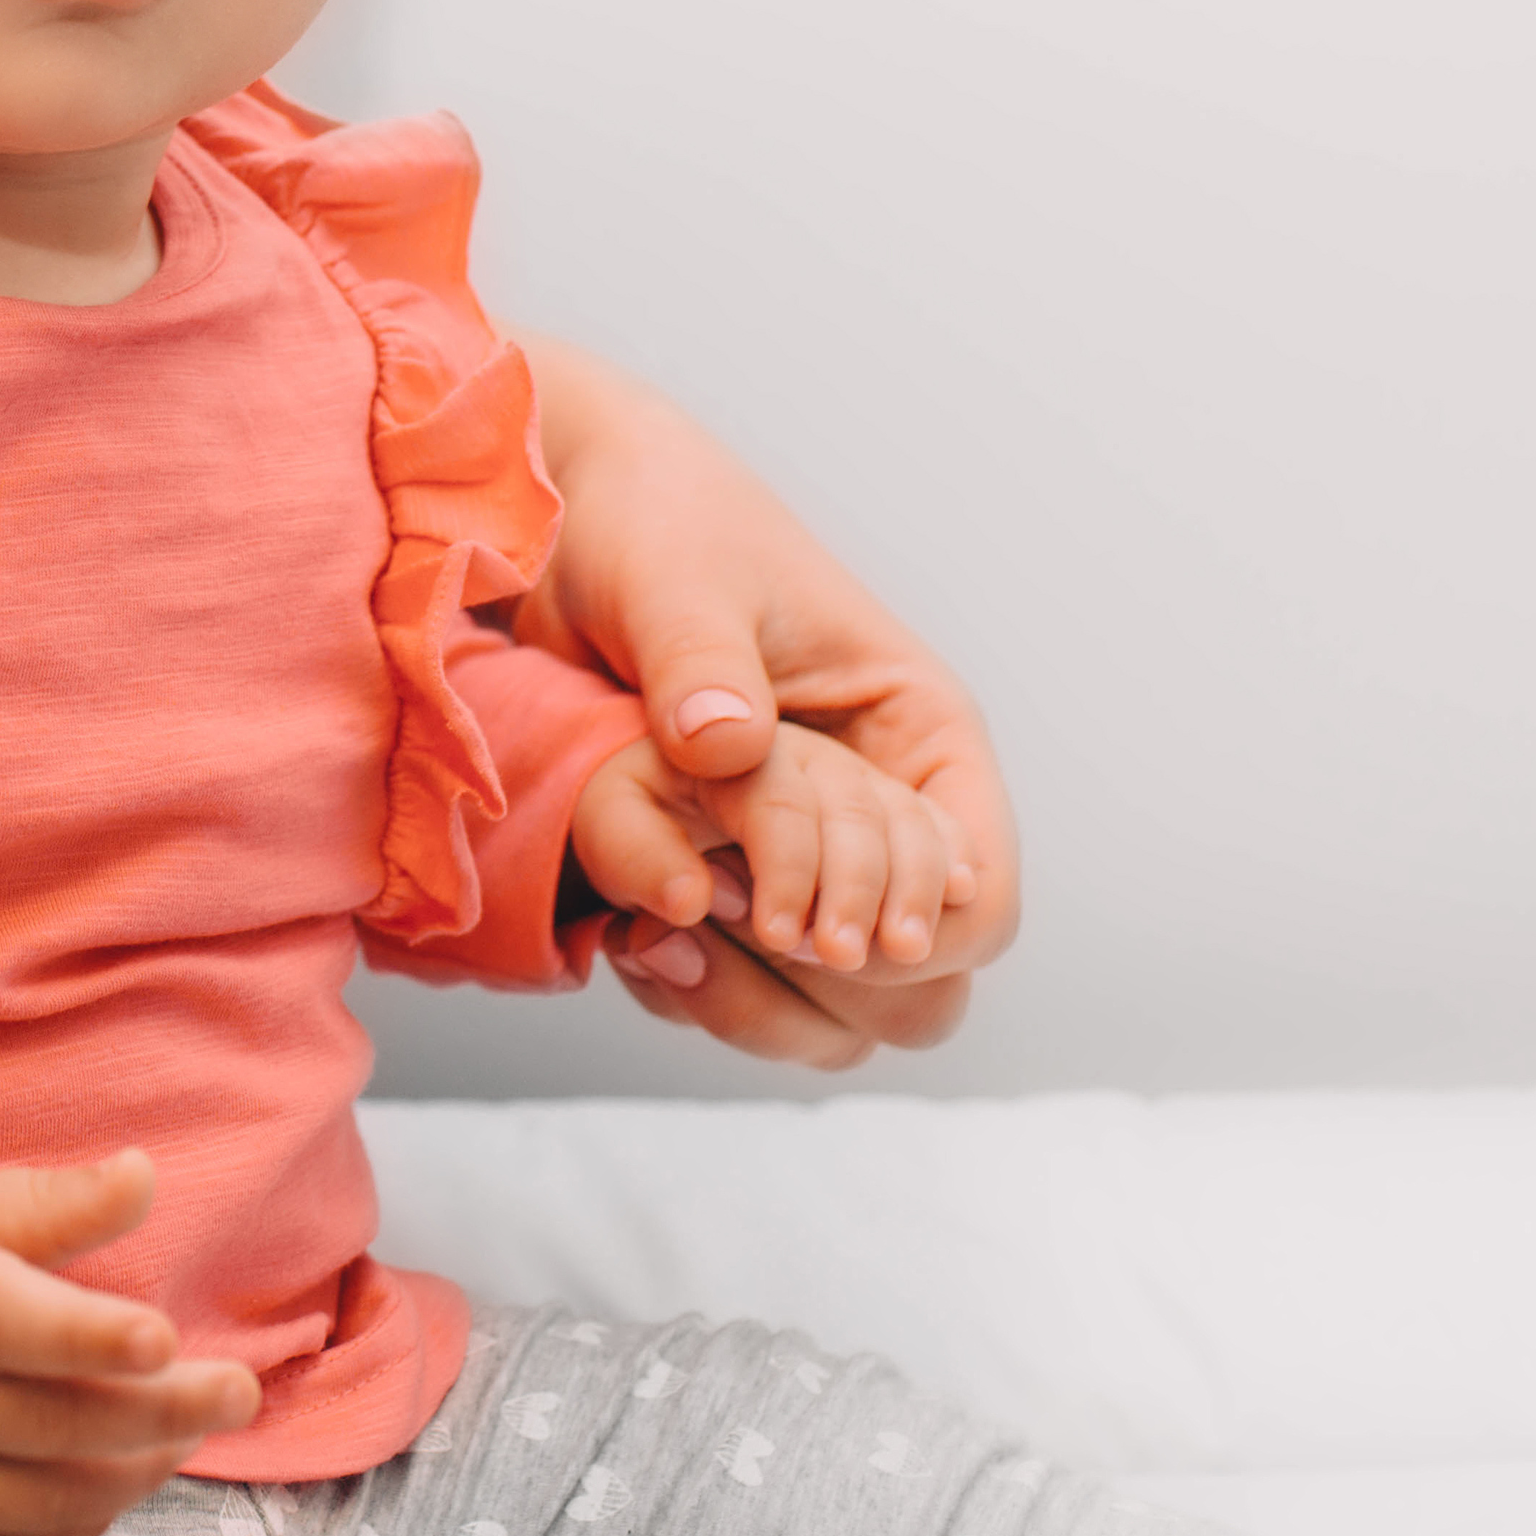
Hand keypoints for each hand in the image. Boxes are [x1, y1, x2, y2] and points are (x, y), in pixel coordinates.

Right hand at [0, 1152, 260, 1535]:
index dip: (85, 1333)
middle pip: (48, 1422)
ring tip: (186, 1428)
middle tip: (237, 1393)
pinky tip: (117, 1476)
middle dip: (160, 1412)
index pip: (4, 1321)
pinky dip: (80, 1519)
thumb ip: (42, 1205)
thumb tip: (144, 1174)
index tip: (163, 1334)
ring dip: (133, 1468)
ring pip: (44, 1495)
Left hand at [512, 333, 1022, 1035]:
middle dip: (829, 990)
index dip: (918, 938)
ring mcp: (798, 859)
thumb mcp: (679, 579)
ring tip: (653, 940)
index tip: (816, 933)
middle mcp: (875, 812)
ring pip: (831, 1012)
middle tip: (718, 931)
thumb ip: (703, 658)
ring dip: (750, 1002)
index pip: (979, 894)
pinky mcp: (717, 881)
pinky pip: (736, 985)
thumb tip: (729, 744)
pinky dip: (690, 986)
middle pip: (923, 987)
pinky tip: (622, 937)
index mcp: (916, 735)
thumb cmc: (654, 524)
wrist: (557, 524)